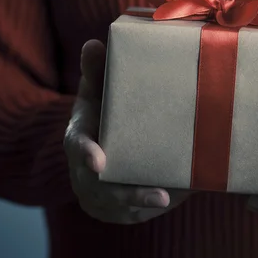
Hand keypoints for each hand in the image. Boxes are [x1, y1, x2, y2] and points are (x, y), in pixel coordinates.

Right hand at [64, 40, 191, 223]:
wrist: (98, 149)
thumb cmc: (102, 115)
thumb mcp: (96, 93)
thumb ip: (96, 73)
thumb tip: (95, 43)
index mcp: (80, 140)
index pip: (78, 148)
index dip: (87, 155)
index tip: (99, 162)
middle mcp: (86, 173)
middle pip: (101, 189)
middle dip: (129, 195)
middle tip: (160, 197)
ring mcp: (101, 195)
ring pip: (121, 208)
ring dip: (147, 206)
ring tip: (174, 200)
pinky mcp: (118, 209)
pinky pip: (135, 214)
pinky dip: (154, 208)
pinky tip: (179, 198)